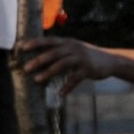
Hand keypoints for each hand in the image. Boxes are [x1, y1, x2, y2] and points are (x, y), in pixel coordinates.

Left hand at [16, 34, 130, 94]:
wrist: (111, 61)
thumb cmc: (86, 56)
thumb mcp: (73, 49)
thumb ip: (59, 51)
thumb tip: (37, 58)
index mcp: (67, 42)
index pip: (50, 40)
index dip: (36, 43)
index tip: (22, 47)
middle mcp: (73, 48)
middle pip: (53, 53)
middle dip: (38, 60)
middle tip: (26, 68)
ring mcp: (81, 58)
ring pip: (62, 64)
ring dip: (48, 72)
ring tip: (37, 80)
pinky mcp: (88, 69)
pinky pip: (75, 78)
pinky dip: (67, 86)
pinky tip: (61, 93)